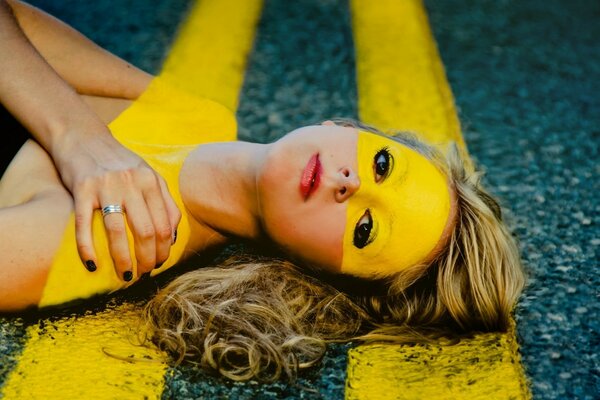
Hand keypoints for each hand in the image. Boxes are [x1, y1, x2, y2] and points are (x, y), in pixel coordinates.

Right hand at [53, 128, 180, 280]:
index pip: (164, 225)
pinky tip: (93, 264)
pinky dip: (87, 248)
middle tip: (144, 273)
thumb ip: (164, 202)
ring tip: (125, 275)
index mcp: (151, 181)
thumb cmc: (120, 163)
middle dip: (147, 258)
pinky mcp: (81, 190)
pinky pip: (84, 225)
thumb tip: (171, 237)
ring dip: (122, 259)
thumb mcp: (148, 175)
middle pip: (145, 231)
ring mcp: (105, 186)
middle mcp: (131, 183)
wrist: (84, 138)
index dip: (164, 250)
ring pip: (116, 232)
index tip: (160, 263)